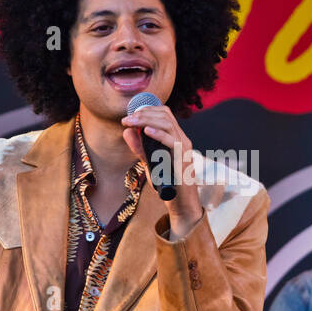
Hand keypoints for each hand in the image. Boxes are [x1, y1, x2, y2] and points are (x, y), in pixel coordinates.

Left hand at [120, 103, 202, 234]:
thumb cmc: (167, 181)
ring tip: (132, 123)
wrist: (180, 201)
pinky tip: (146, 131)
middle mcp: (182, 139)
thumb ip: (139, 146)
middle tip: (127, 119)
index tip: (130, 115)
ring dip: (147, 121)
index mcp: (176, 137)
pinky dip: (159, 134)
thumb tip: (127, 131)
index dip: (147, 109)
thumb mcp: (150, 160)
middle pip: (166, 115)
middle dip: (143, 114)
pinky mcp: (183, 159)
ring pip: (168, 124)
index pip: (165, 113)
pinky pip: (172, 141)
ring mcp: (184, 148)